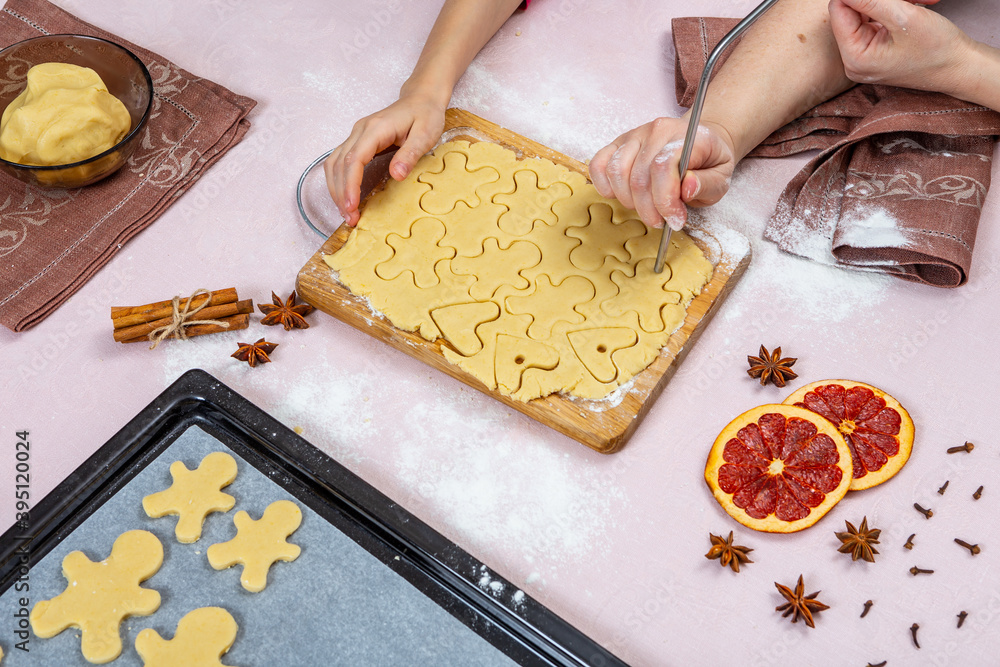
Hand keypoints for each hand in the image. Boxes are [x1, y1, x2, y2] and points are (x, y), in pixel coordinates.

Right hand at [324, 93, 445, 226]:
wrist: (421, 99)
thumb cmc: (425, 115)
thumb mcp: (426, 134)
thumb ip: (410, 154)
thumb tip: (397, 174)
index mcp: (375, 129)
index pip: (354, 159)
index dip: (350, 184)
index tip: (351, 206)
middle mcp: (360, 131)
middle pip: (340, 164)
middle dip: (341, 193)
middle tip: (350, 218)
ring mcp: (357, 135)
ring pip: (334, 164)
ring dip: (336, 190)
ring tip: (347, 213)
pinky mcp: (358, 141)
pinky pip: (340, 162)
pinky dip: (339, 182)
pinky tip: (346, 198)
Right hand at [588, 118, 735, 229]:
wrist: (697, 142)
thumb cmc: (708, 163)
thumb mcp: (722, 178)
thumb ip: (707, 184)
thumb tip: (687, 187)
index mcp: (687, 136)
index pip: (662, 167)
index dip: (664, 201)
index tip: (674, 220)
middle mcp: (657, 130)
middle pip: (639, 176)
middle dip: (648, 209)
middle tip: (662, 221)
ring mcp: (635, 135)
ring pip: (616, 172)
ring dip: (628, 201)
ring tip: (646, 208)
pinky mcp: (619, 143)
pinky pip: (599, 164)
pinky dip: (605, 186)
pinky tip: (622, 196)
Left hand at [828, 0, 972, 92]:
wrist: (959, 67)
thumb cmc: (937, 49)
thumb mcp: (904, 18)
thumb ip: (870, 1)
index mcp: (854, 57)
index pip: (839, 10)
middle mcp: (853, 59)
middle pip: (853, 10)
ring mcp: (864, 54)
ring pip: (868, 11)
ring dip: (893, 0)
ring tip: (920, 1)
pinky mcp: (876, 48)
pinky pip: (878, 18)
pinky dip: (896, 7)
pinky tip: (918, 4)